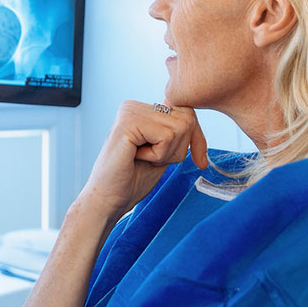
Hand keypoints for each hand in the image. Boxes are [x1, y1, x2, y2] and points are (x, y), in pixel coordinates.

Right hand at [77, 100, 207, 223]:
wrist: (108, 200)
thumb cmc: (132, 181)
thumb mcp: (165, 152)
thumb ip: (177, 133)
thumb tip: (194, 119)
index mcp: (140, 110)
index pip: (187, 112)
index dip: (196, 138)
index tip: (199, 161)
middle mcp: (133, 106)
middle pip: (187, 118)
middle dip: (179, 148)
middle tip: (152, 160)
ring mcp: (129, 112)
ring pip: (180, 127)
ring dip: (167, 153)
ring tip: (143, 159)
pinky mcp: (127, 124)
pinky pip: (166, 136)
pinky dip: (159, 155)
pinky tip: (136, 157)